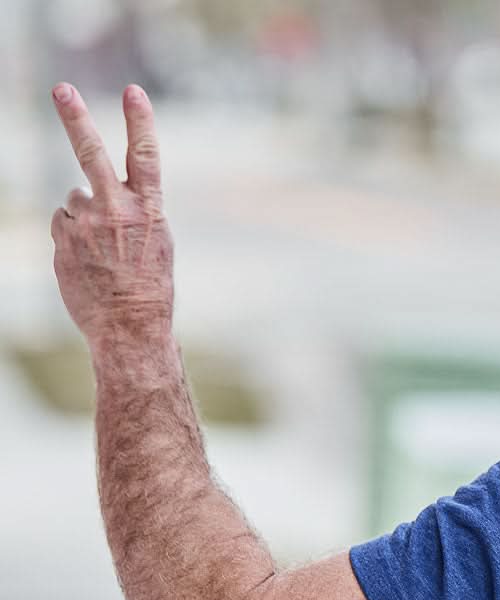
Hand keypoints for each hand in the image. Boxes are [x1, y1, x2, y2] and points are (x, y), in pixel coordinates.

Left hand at [50, 83, 173, 348]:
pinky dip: (72, 238)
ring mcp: (86, 225)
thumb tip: (83, 190)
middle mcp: (116, 213)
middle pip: (92, 155)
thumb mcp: (155, 245)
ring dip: (84, 219)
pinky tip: (87, 263)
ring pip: (76, 201)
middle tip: (62, 90)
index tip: (134, 92)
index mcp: (149, 213)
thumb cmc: (149, 289)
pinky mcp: (62, 239)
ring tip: (102, 254)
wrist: (130, 328)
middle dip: (77, 119)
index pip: (145, 158)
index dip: (140, 123)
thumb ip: (130, 211)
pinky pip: (63, 225)